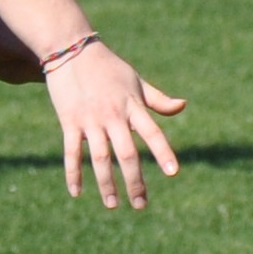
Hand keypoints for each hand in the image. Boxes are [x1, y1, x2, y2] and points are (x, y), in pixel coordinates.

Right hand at [42, 36, 183, 207]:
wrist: (72, 49)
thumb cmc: (108, 67)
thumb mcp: (136, 81)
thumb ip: (158, 100)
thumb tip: (183, 107)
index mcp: (133, 106)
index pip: (152, 133)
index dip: (163, 152)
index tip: (173, 173)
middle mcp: (113, 115)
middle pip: (127, 154)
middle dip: (135, 181)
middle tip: (140, 204)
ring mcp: (90, 120)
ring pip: (100, 158)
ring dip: (106, 184)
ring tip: (113, 204)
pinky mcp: (69, 122)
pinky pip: (72, 152)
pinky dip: (73, 174)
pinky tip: (77, 193)